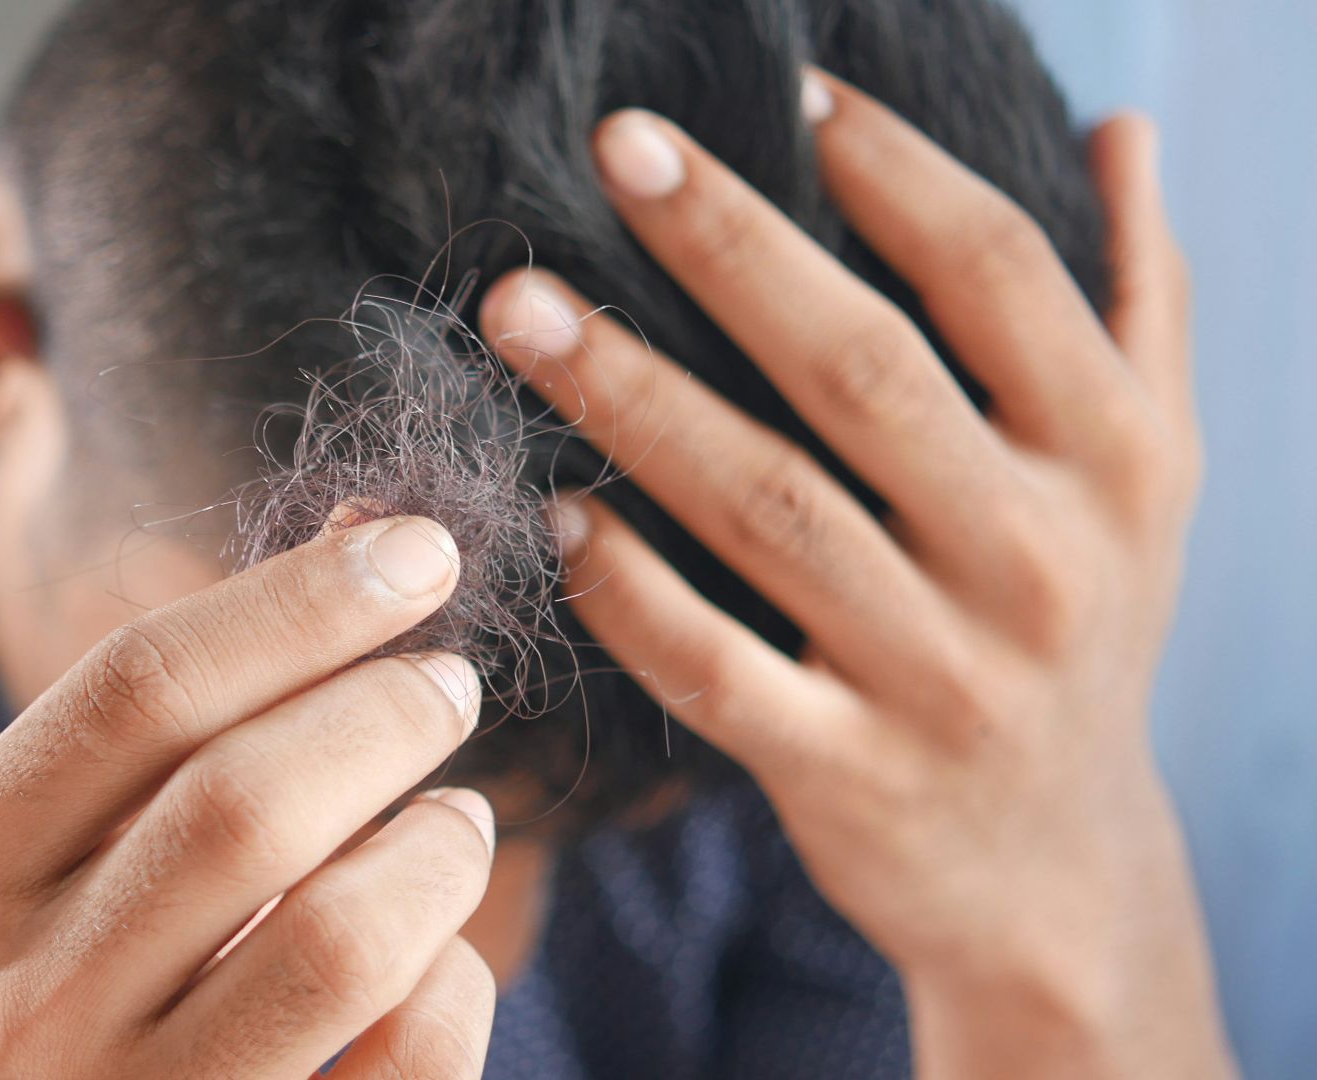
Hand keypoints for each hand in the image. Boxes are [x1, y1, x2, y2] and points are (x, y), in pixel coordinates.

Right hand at [0, 515, 496, 1078]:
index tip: (421, 552)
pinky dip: (456, 979)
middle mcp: (15, 1012)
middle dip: (384, 714)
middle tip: (448, 683)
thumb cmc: (119, 949)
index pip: (138, 689)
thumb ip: (207, 695)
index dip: (302, 604)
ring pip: (341, 937)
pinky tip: (436, 951)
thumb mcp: (104, 825)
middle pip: (243, 804)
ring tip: (455, 819)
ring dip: (437, 849)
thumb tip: (378, 536)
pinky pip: (409, 1055)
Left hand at [480, 75, 1232, 1077]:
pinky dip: (628, 591)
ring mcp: (939, 676)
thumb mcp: (1146, 476)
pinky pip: (717, 669)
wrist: (1056, 871)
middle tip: (613, 149)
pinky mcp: (846, 773)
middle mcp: (1036, 559)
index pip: (999, 276)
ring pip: (767, 508)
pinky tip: (555, 513)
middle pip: (862, 370)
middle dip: (728, 247)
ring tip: (520, 309)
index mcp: (1111, 459)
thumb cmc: (1080, 630)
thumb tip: (1122, 130)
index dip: (893, 171)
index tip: (788, 89)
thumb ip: (1139, 302)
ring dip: (633, 398)